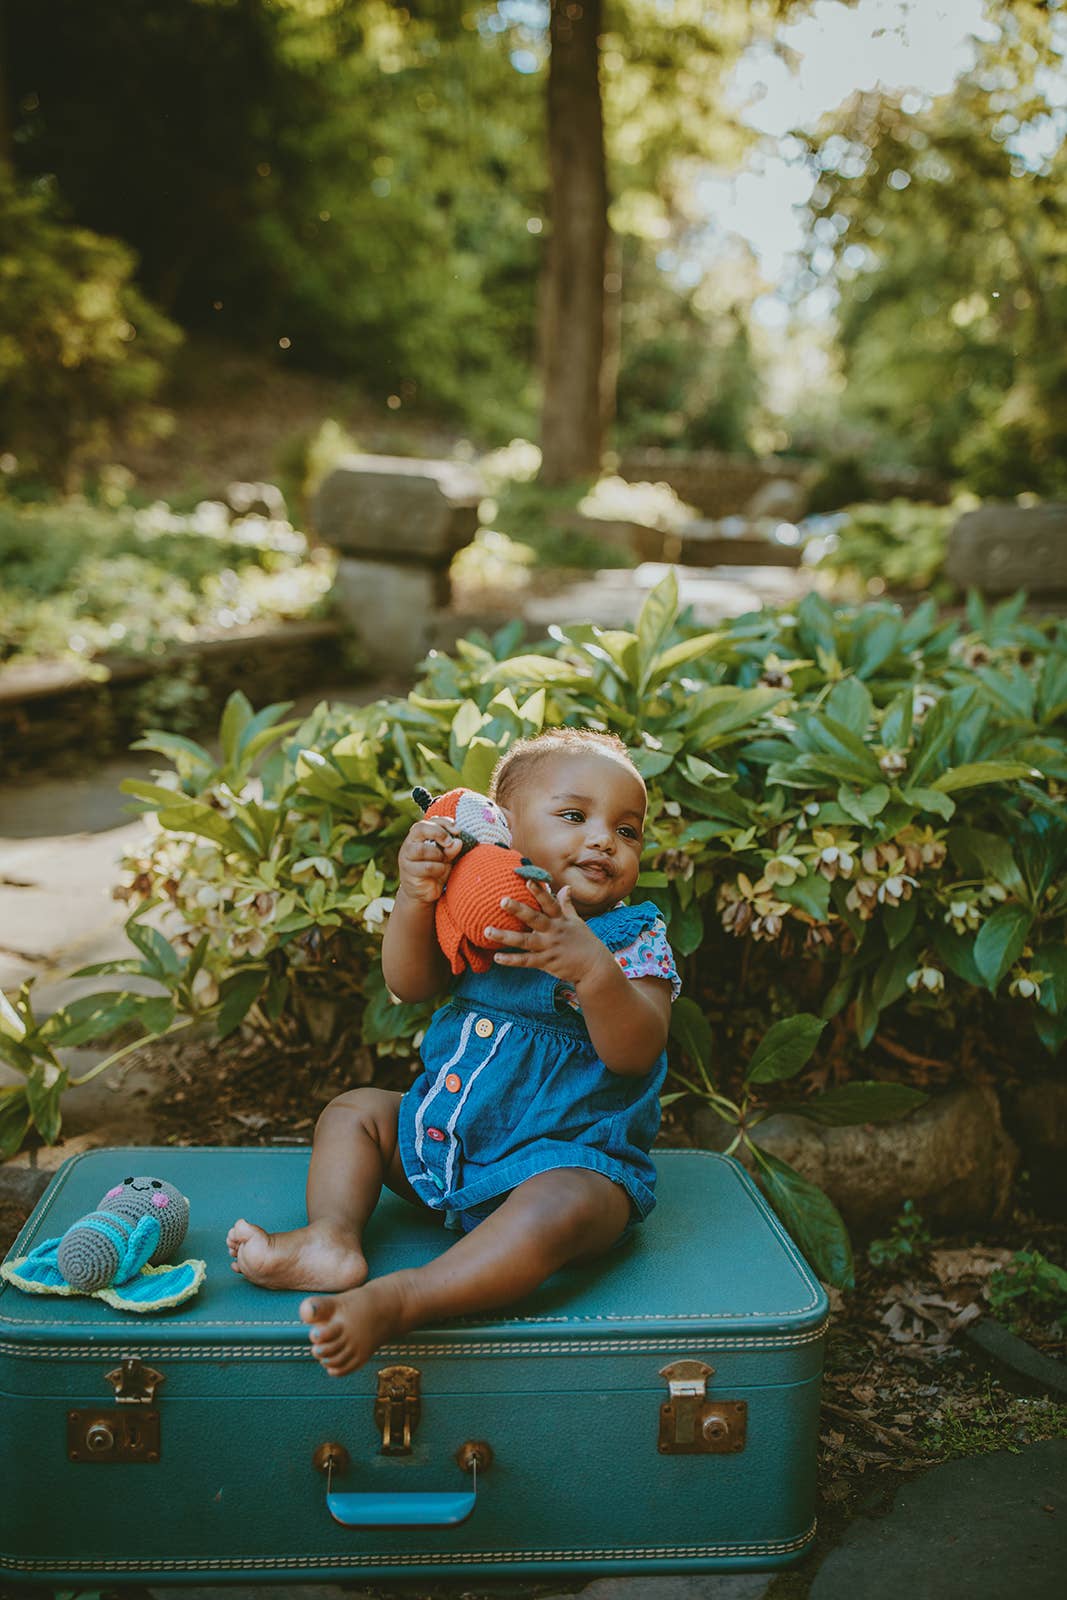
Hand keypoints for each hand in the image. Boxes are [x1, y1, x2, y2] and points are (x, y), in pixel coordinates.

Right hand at [397, 817, 463, 905]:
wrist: (423, 893)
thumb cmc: (436, 870)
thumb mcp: (446, 857)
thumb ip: (451, 849)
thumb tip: (457, 842)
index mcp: (419, 836)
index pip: (428, 821)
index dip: (443, 822)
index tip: (457, 830)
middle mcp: (410, 844)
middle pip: (420, 828)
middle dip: (439, 833)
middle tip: (450, 842)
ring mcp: (406, 858)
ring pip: (422, 849)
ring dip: (438, 855)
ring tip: (444, 861)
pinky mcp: (408, 872)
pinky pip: (426, 867)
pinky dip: (439, 868)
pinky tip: (441, 872)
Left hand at [484, 880, 613, 987]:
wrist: (594, 967)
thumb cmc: (584, 942)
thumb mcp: (577, 921)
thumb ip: (567, 905)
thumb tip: (566, 887)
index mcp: (561, 920)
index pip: (549, 903)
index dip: (539, 892)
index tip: (527, 881)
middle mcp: (554, 931)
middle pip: (534, 919)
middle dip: (518, 909)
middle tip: (502, 900)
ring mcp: (549, 947)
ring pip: (524, 941)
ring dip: (505, 936)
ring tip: (487, 931)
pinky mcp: (546, 963)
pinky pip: (526, 961)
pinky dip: (511, 960)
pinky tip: (497, 958)